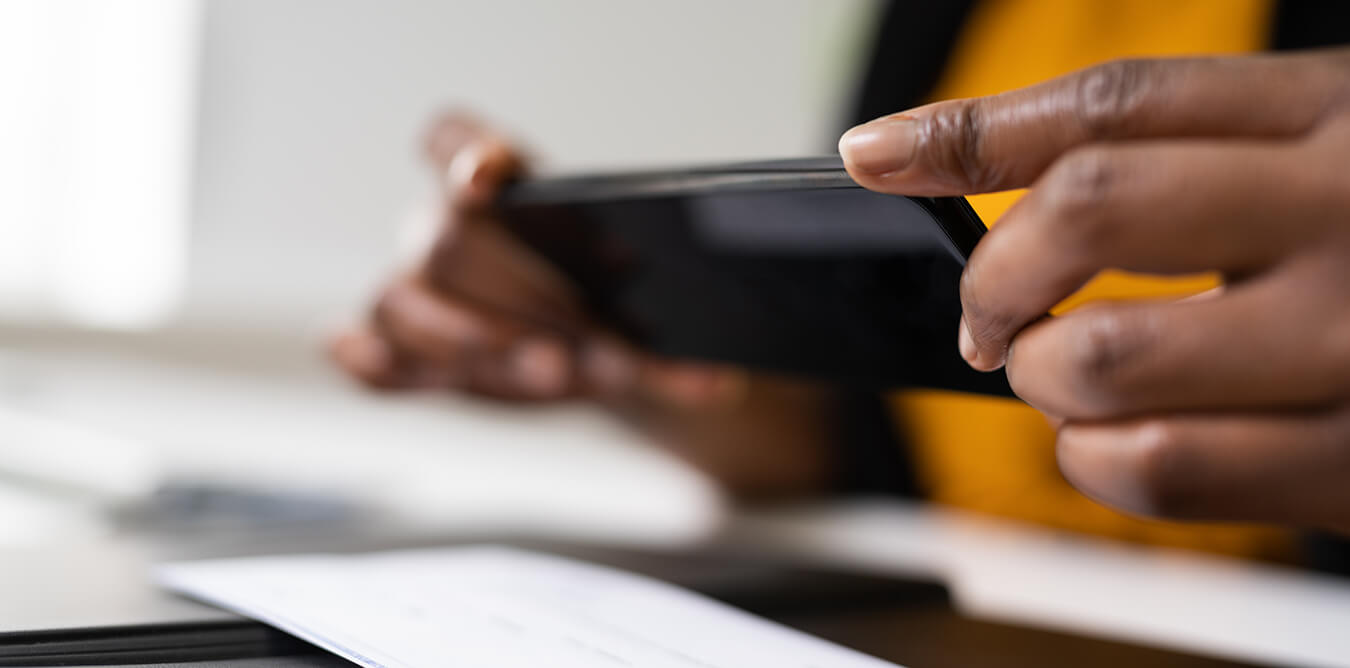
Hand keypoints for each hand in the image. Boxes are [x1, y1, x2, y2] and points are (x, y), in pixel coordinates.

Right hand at [331, 113, 834, 495]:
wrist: (615, 352)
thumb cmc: (625, 295)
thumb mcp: (656, 276)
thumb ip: (671, 285)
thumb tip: (734, 320)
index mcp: (500, 181)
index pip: (451, 138)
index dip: (464, 154)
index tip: (490, 179)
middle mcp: (447, 228)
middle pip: (444, 241)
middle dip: (519, 298)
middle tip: (578, 345)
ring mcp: (423, 295)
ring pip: (404, 301)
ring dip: (480, 345)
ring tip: (552, 374)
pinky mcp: (415, 359)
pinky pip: (366, 355)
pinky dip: (371, 362)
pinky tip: (376, 360)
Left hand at [841, 50, 1349, 531]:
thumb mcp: (1334, 143)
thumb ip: (1193, 149)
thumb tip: (977, 160)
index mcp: (1332, 117)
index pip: (1112, 104)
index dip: (971, 129)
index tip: (880, 152)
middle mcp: (1342, 213)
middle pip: (1088, 213)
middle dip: (996, 275)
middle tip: (993, 313)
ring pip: (1103, 359)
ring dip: (1041, 379)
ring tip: (1063, 378)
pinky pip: (1160, 467)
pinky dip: (1092, 459)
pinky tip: (1111, 439)